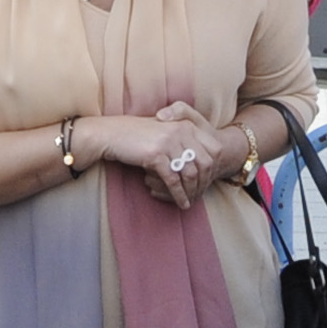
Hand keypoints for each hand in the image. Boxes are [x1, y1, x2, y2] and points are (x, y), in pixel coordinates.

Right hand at [108, 105, 234, 209]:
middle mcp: (181, 131)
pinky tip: (181, 203)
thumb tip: (204, 161)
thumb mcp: (166, 131)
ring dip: (192, 192)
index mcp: (187, 125)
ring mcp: (169, 143)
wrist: (112, 134)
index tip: (207, 181)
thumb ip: (184, 140)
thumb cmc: (138, 136)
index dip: (213, 168)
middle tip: (200, 195)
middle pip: (205, 163)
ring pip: (190, 174)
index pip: (214, 149)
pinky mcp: (156, 155)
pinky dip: (179, 195)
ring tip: (190, 202)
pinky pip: (173, 180)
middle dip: (204, 183)